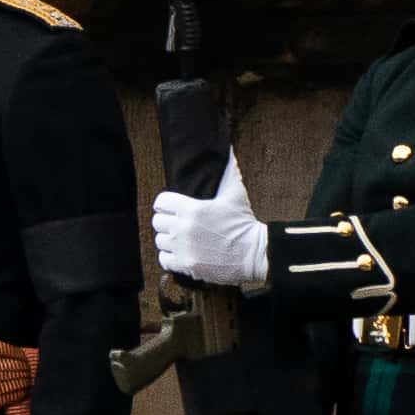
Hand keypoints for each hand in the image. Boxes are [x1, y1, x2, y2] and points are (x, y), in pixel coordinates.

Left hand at [150, 162, 268, 287]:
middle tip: (181, 225)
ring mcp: (183, 248)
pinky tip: (183, 253)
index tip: (175, 209)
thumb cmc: (244, 223)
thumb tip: (228, 149)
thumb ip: (228, 172)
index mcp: (191, 209)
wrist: (257, 253)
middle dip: (168, 222)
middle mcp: (183, 228)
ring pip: (160, 241)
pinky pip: (164, 259)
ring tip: (184, 239)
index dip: (167, 205)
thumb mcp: (235, 194)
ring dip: (169, 240)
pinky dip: (171, 257)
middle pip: (157, 222)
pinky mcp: (186, 265)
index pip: (161, 202)